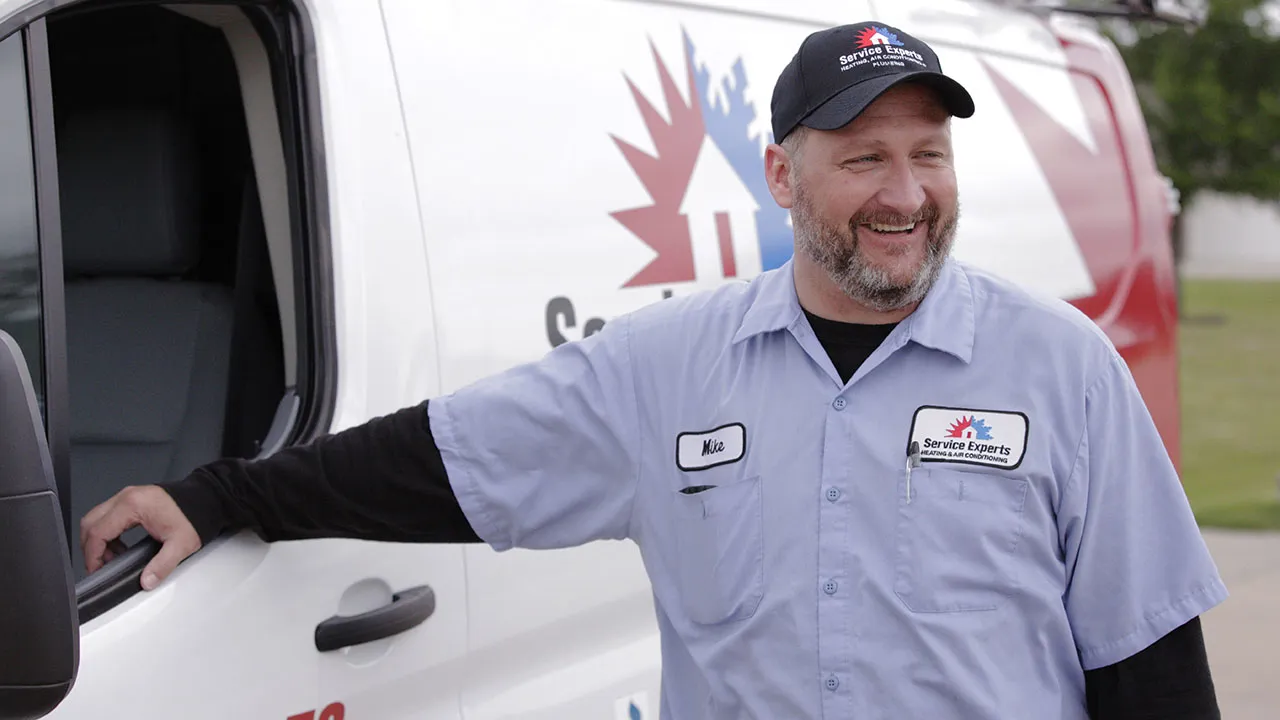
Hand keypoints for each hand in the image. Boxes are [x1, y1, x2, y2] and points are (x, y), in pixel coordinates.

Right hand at [80, 485, 201, 589]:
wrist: (207, 498)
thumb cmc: (194, 515)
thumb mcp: (181, 544)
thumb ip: (162, 565)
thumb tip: (147, 581)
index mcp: (133, 505)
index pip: (98, 531)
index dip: (93, 554)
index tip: (96, 569)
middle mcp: (126, 497)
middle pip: (91, 522)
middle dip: (91, 547)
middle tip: (101, 566)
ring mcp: (128, 496)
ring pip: (97, 518)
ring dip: (99, 540)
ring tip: (113, 558)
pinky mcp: (132, 499)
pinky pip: (108, 515)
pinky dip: (108, 532)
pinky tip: (120, 547)